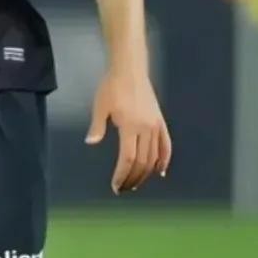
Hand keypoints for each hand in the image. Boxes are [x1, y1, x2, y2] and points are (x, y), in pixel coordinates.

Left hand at [85, 69, 172, 192]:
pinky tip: (160, 171)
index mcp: (130, 126)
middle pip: (142, 161)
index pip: (128, 158)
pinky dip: (164, 159)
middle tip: (124, 188)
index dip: (123, 175)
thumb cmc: (111, 86)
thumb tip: (91, 142)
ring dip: (146, 173)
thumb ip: (97, 126)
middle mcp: (146, 128)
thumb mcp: (100, 106)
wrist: (130, 69)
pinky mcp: (160, 121)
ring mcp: (155, 125)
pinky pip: (166, 144)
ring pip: (154, 156)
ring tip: (136, 183)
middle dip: (133, 178)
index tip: (116, 186)